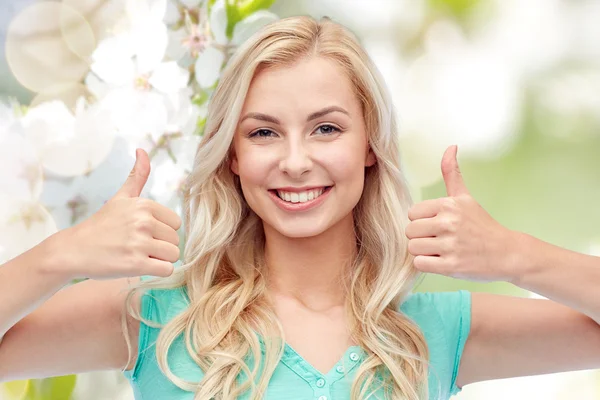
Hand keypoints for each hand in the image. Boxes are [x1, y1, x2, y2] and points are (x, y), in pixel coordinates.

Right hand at [56, 149, 181, 279]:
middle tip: (138, 247)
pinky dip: (157, 272)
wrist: (73, 250)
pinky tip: (140, 267)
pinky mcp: (136, 264)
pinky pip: (166, 270)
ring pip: (174, 255)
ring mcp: (139, 243)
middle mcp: (143, 221)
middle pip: (176, 240)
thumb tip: (142, 149)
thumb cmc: (101, 225)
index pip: (176, 223)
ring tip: (139, 256)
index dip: (162, 231)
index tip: (143, 233)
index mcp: (144, 205)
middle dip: (162, 246)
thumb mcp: (120, 198)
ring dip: (160, 260)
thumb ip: (137, 176)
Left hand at [405, 145, 521, 282]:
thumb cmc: (482, 225)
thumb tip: (451, 146)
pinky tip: (441, 261)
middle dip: (421, 237)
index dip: (421, 221)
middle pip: (410, 231)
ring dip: (423, 252)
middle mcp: (449, 223)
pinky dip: (427, 265)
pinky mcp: (451, 266)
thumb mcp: (466, 198)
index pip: (412, 213)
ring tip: (440, 250)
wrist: (507, 253)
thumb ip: (452, 173)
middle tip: (439, 240)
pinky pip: (420, 264)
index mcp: (449, 205)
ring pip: (412, 248)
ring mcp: (450, 245)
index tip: (437, 225)